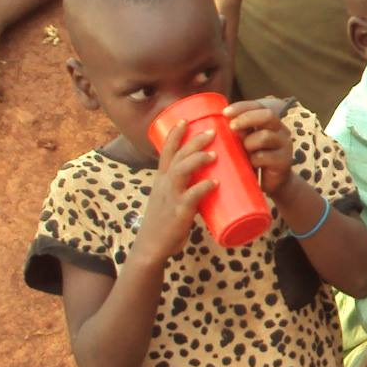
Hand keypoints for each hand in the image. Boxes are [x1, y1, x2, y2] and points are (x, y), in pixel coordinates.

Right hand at [135, 122, 217, 260]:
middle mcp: (164, 184)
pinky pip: (191, 197)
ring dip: (198, 160)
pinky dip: (202, 188)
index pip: (166, 151)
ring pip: (181, 171)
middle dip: (194, 141)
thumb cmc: (165, 222)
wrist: (151, 247)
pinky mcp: (178, 213)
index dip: (175, 134)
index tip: (186, 119)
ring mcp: (170, 198)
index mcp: (161, 179)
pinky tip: (214, 183)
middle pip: (177, 156)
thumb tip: (212, 179)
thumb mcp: (170, 198)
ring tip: (214, 154)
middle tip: (213, 131)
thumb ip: (188, 187)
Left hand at [225, 98, 293, 196]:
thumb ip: (239, 131)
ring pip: (265, 136)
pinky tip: (250, 164)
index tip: (225, 113)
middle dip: (247, 119)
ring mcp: (284, 146)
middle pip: (267, 115)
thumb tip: (218, 121)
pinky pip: (265, 156)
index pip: (259, 106)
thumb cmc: (255, 159)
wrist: (271, 184)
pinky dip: (254, 159)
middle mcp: (281, 131)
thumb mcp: (246, 142)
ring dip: (249, 142)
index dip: (242, 107)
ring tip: (244, 151)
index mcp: (271, 123)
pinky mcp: (283, 162)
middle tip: (232, 127)